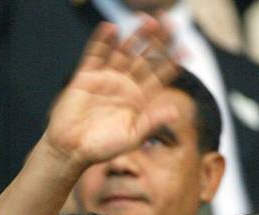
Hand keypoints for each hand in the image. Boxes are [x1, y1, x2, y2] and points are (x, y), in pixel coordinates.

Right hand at [44, 17, 178, 169]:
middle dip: (158, 42)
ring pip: (123, 51)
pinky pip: (95, 54)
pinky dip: (102, 41)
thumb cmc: (103, 147)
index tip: (187, 50)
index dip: (172, 63)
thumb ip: (152, 121)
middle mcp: (125, 86)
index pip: (160, 76)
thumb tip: (177, 111)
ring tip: (148, 21)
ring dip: (135, 36)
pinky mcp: (86, 76)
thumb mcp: (132, 136)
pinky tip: (112, 28)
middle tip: (170, 24)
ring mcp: (106, 79)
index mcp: (139, 100)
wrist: (72, 149)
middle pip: (145, 58)